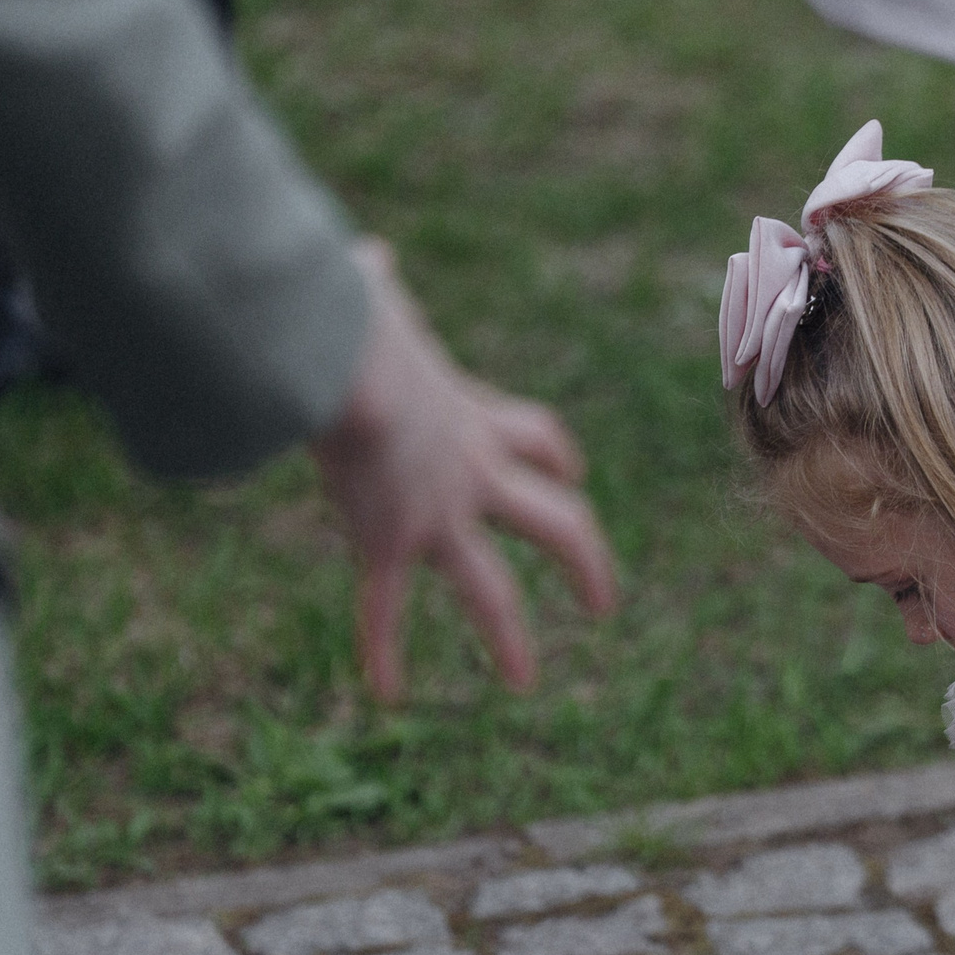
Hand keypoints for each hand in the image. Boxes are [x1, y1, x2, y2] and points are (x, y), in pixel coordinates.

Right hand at [309, 239, 618, 700]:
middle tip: (605, 604)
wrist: (349, 365)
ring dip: (509, 636)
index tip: (572, 473)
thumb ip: (373, 283)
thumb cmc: (353, 318)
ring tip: (525, 680)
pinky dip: (382, 653)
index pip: (536, 438)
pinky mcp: (388, 543)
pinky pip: (385, 610)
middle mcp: (473, 473)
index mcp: (473, 415)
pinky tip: (386, 694)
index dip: (559, 459)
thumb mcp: (373, 295)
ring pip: (491, 588)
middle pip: (556, 522)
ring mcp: (437, 515)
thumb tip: (363, 260)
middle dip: (585, 562)